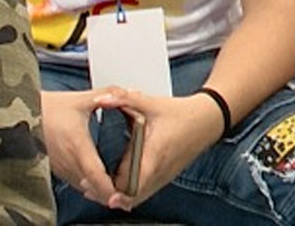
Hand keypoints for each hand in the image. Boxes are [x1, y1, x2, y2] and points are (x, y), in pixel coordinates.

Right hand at [41, 89, 135, 207]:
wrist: (22, 113)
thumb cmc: (47, 108)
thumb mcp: (78, 100)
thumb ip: (105, 95)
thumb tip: (126, 93)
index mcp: (77, 144)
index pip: (96, 176)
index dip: (109, 190)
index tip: (121, 196)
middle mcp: (68, 161)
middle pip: (93, 189)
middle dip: (110, 193)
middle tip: (125, 193)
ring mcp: (61, 168)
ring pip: (84, 189)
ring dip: (98, 191)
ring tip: (113, 186)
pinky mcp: (56, 170)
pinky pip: (75, 184)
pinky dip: (87, 186)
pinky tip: (95, 179)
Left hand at [100, 88, 222, 210]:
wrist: (207, 121)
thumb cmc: (180, 113)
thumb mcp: (150, 102)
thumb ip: (123, 98)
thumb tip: (101, 99)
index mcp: (154, 152)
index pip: (136, 181)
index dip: (118, 190)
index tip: (100, 190)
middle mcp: (160, 169)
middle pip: (134, 193)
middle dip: (111, 193)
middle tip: (87, 188)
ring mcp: (164, 175)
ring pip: (140, 195)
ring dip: (119, 195)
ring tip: (95, 189)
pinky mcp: (165, 175)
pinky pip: (146, 190)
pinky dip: (130, 192)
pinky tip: (115, 187)